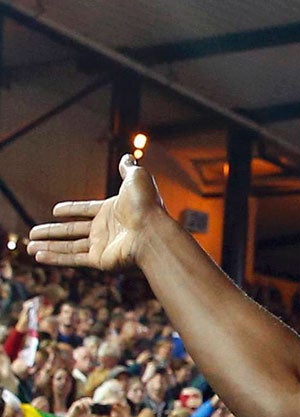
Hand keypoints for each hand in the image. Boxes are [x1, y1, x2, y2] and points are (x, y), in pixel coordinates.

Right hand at [26, 155, 168, 272]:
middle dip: (53, 232)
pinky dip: (54, 258)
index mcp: (112, 211)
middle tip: (34, 233)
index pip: (86, 209)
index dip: (71, 209)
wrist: (153, 232)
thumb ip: (128, 169)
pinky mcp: (100, 260)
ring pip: (69, 246)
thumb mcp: (136, 179)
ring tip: (30, 247)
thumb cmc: (146, 206)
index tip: (55, 211)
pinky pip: (72, 259)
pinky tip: (38, 255)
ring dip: (49, 246)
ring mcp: (103, 246)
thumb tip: (128, 157)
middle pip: (73, 230)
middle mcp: (106, 230)